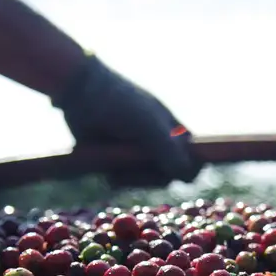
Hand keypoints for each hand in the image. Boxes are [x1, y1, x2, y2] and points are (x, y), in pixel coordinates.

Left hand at [53, 55, 202, 186]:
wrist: (81, 94)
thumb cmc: (121, 103)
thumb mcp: (148, 125)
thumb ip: (169, 150)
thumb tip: (188, 178)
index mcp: (173, 132)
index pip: (194, 158)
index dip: (190, 168)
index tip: (180, 174)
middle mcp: (158, 145)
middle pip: (168, 176)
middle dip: (152, 176)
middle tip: (136, 168)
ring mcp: (136, 155)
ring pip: (145, 182)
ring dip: (133, 178)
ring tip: (117, 167)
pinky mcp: (116, 162)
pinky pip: (124, 181)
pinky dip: (118, 177)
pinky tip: (107, 165)